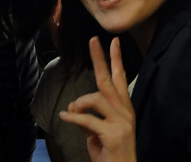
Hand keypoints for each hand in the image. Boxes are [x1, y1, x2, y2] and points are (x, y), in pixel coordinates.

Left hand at [60, 37, 135, 161]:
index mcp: (124, 109)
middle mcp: (125, 112)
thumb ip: (89, 118)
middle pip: (109, 80)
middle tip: (93, 40)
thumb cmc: (109, 154)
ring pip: (96, 98)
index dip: (116, 59)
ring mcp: (121, 122)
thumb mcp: (97, 133)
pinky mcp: (113, 134)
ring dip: (80, 102)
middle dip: (100, 58)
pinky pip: (88, 119)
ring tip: (72, 111)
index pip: (120, 79)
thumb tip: (74, 108)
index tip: (113, 41)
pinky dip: (74, 117)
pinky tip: (64, 116)